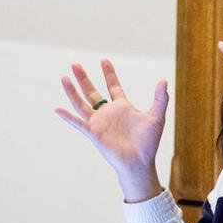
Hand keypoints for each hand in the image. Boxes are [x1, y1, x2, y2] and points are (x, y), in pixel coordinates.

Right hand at [56, 59, 167, 202]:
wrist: (140, 162)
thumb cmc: (149, 142)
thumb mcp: (156, 117)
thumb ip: (160, 99)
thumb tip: (164, 80)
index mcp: (122, 107)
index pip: (113, 87)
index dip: (109, 74)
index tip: (104, 60)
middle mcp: (108, 113)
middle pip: (92, 92)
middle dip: (84, 79)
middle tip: (75, 64)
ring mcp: (99, 123)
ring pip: (81, 103)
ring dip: (72, 91)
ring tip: (64, 78)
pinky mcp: (93, 133)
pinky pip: (78, 123)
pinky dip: (68, 117)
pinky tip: (58, 109)